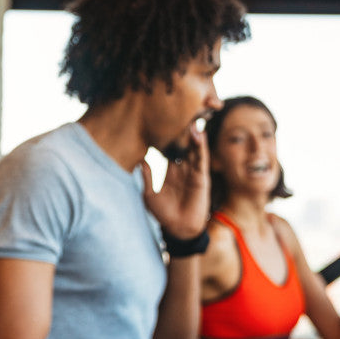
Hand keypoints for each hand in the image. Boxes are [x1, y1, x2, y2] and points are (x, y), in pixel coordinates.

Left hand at [142, 123, 209, 238]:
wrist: (178, 229)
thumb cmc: (163, 214)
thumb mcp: (149, 194)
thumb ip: (146, 176)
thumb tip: (138, 159)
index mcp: (170, 169)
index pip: (169, 148)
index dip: (166, 135)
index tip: (159, 119)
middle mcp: (182, 168)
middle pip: (183, 144)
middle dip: (183, 128)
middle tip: (180, 109)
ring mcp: (193, 172)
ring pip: (193, 148)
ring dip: (193, 133)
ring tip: (192, 115)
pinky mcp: (201, 178)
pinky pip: (201, 159)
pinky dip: (201, 146)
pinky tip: (200, 134)